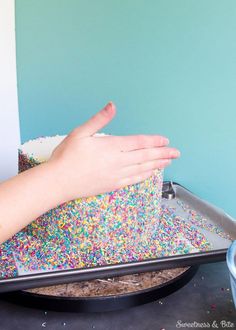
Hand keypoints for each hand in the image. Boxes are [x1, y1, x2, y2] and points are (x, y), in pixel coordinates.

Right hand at [49, 102, 179, 201]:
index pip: (139, 142)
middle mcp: (118, 160)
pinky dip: (145, 175)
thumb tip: (113, 105)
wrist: (58, 181)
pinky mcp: (113, 184)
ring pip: (143, 168)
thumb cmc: (67, 156)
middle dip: (163, 153)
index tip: (166, 140)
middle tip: (177, 152)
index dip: (154, 141)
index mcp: (111, 145)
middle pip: (146, 155)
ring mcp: (117, 174)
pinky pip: (134, 179)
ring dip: (158, 164)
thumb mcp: (80, 132)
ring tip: (169, 161)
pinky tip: (152, 173)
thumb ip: (99, 119)